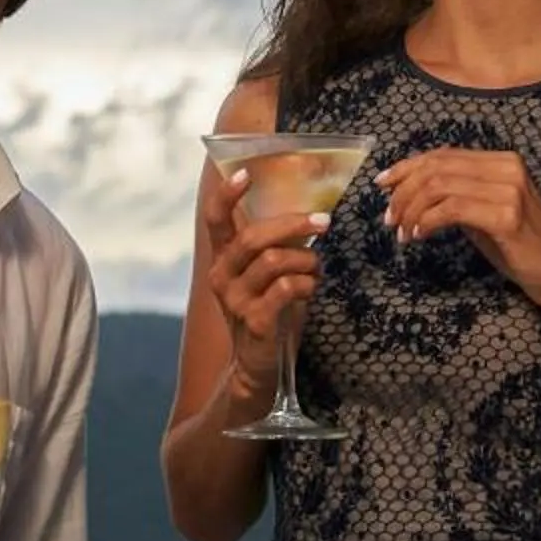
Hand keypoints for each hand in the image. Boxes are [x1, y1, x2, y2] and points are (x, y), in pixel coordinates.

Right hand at [198, 165, 327, 393]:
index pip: (216, 220)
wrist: (258, 367)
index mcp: (223, 259)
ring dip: (307, 259)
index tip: (245, 173)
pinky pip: (287, 288)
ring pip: (275, 260)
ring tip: (316, 268)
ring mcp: (236, 300)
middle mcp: (222, 276)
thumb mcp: (267, 275)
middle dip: (294, 224)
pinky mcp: (256, 321)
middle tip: (324, 221)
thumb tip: (310, 213)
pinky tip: (312, 287)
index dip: (227, 195)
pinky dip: (307, 282)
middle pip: (254, 237)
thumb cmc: (269, 312)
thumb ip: (278, 246)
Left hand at [377, 148, 540, 312]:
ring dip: (411, 209)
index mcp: (501, 161)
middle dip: (404, 192)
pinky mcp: (507, 215)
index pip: (443, 155)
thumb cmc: (521, 247)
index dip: (407, 167)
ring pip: (439, 186)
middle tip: (388, 219)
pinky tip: (418, 236)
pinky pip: (451, 209)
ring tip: (401, 232)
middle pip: (437, 167)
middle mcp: (506, 167)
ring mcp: (509, 189)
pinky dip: (426, 221)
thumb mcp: (485, 213)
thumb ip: (457, 195)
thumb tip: (410, 189)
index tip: (382, 186)